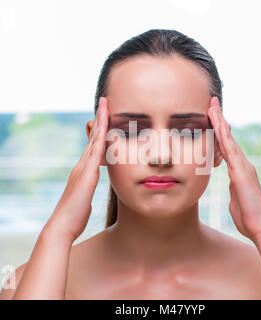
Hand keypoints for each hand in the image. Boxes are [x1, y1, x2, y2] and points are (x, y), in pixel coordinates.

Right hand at [43, 97, 108, 241]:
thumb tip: (88, 189)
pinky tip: (106, 125)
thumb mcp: (84, 197)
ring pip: (94, 140)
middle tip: (104, 102)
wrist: (62, 226)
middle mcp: (82, 165)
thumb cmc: (75, 215)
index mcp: (83, 170)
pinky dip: (101, 137)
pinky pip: (96, 151)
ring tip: (104, 105)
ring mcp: (83, 168)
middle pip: (93, 138)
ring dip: (100, 121)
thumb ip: (86, 189)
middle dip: (99, 119)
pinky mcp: (86, 174)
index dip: (99, 131)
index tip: (104, 118)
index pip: (93, 146)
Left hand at [208, 96, 260, 241]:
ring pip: (228, 140)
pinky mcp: (242, 173)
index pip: (225, 146)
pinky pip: (231, 151)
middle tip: (211, 103)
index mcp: (238, 170)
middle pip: (227, 137)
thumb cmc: (248, 216)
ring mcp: (242, 167)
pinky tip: (218, 126)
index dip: (218, 131)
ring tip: (212, 106)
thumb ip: (234, 190)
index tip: (210, 118)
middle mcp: (241, 164)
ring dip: (220, 122)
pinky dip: (224, 137)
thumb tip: (232, 188)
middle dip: (218, 120)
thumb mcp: (236, 198)